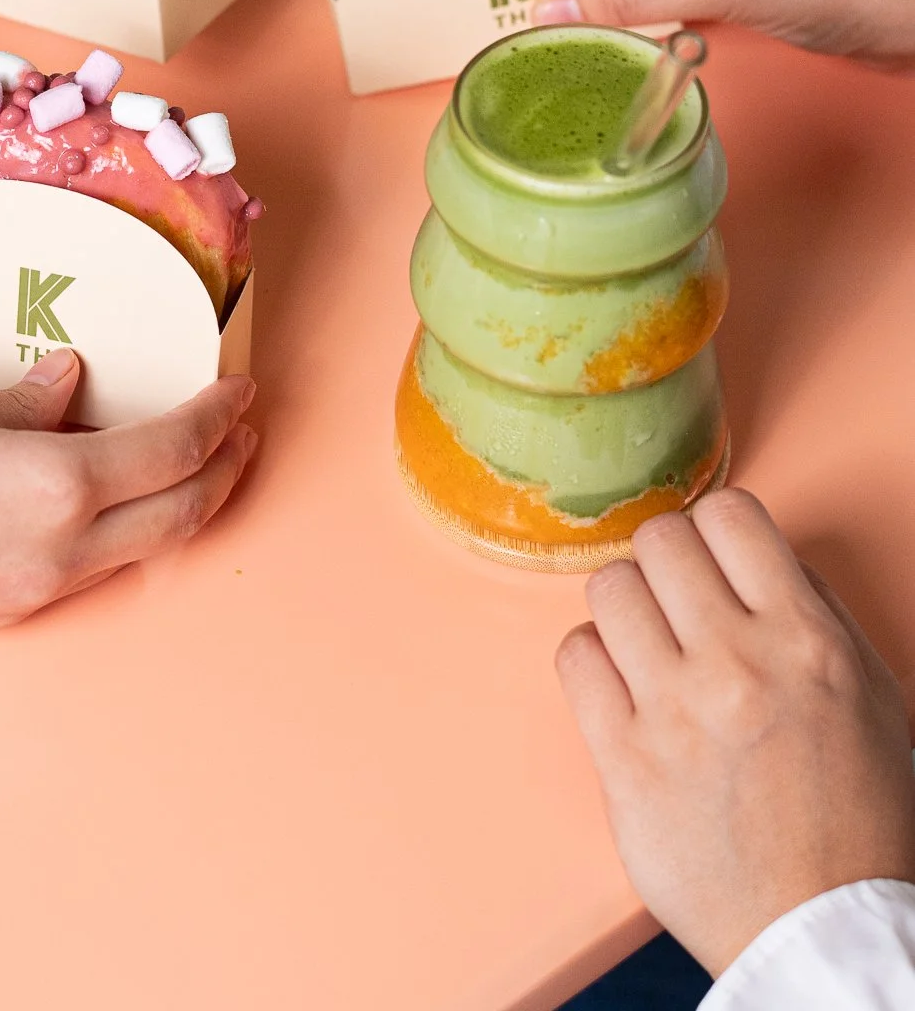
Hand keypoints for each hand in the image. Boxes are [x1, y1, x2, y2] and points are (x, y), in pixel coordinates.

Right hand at [0, 357, 257, 631]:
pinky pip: (79, 571)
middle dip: (222, 471)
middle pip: (175, 515)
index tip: (239, 390)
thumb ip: (26, 401)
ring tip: (188, 464)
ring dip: (174, 506)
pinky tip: (99, 499)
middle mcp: (54, 554)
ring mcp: (25, 595)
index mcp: (53, 486)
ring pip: (133, 550)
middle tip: (242, 432)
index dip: (216, 418)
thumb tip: (72, 384)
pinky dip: (114, 531)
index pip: (171, 452)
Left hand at [556, 491, 914, 976]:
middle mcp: (737, 664)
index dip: (713, 530)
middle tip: (675, 605)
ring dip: (624, 609)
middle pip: (658, 541)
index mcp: (804, 641)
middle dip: (665, 565)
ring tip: (647, 648)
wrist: (820, 931)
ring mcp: (674, 712)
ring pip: (607, 587)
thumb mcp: (872, 696)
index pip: (728, 513)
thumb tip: (754, 554)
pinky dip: (591, 662)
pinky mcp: (623, 761)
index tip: (711, 558)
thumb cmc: (856, 818)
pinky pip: (574, 656)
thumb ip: (814, 610)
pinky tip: (620, 688)